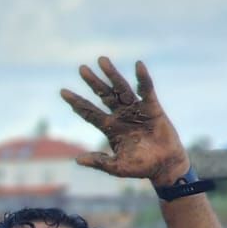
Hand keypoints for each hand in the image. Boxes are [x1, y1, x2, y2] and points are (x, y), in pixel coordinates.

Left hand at [60, 57, 190, 185]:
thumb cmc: (140, 167)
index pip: (89, 112)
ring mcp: (136, 110)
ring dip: (112, 75)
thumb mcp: (116, 166)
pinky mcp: (152, 107)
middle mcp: (120, 115)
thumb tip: (77, 160)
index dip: (77, 103)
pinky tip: (138, 66)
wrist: (164, 166)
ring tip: (102, 60)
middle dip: (93, 82)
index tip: (63, 92)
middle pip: (103, 95)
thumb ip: (99, 161)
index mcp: (110, 128)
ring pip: (121, 89)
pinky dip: (143, 79)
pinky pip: (147, 90)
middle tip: (81, 69)